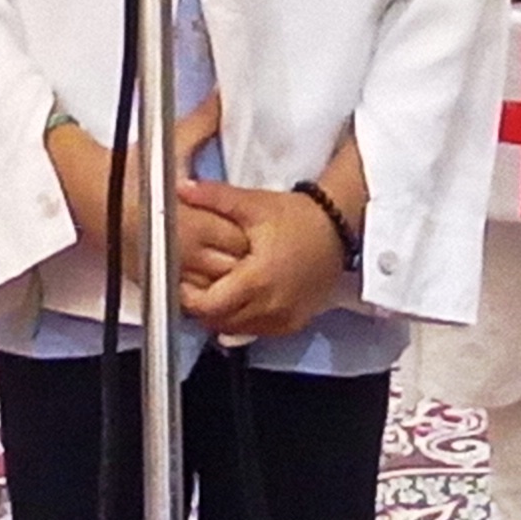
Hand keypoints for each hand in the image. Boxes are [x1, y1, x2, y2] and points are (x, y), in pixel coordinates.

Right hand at [49, 99, 247, 290]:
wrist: (85, 192)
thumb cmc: (126, 170)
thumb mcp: (167, 145)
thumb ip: (202, 124)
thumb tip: (220, 99)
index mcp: (190, 220)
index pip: (239, 237)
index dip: (248, 228)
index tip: (247, 218)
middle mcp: (182, 252)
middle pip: (232, 265)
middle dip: (241, 253)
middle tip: (240, 235)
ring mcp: (167, 271)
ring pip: (214, 287)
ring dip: (223, 273)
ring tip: (222, 253)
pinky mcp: (152, 282)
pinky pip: (188, 298)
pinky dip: (200, 289)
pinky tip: (199, 268)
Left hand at [178, 182, 349, 339]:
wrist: (338, 229)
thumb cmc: (298, 217)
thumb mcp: (254, 204)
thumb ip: (215, 197)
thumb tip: (182, 188)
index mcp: (257, 279)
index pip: (209, 307)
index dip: (189, 296)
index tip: (182, 280)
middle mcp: (270, 306)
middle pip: (219, 322)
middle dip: (203, 306)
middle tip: (194, 284)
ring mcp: (283, 319)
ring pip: (237, 330)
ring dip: (222, 315)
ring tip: (217, 289)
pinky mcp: (293, 323)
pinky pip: (258, 331)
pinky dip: (244, 320)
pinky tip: (241, 298)